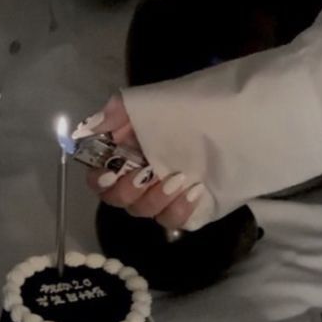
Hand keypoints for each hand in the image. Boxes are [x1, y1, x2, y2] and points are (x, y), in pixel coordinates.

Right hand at [83, 96, 213, 231]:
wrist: (231, 116)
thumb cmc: (186, 107)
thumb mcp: (150, 101)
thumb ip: (118, 112)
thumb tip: (90, 127)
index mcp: (124, 157)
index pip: (98, 179)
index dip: (99, 181)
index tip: (111, 173)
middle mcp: (137, 180)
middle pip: (118, 200)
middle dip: (129, 190)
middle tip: (148, 174)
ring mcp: (161, 196)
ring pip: (145, 211)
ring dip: (157, 198)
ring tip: (179, 178)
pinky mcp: (185, 208)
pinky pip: (174, 220)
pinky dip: (180, 209)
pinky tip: (195, 190)